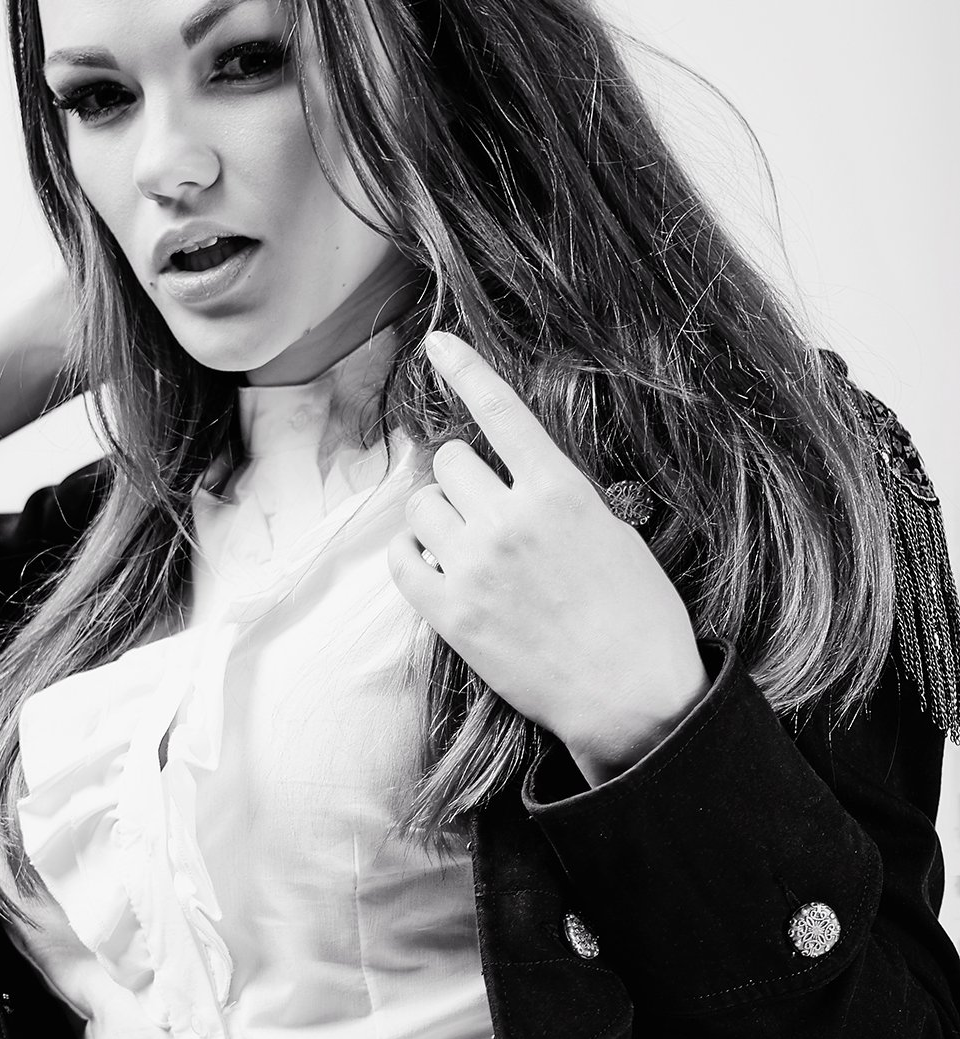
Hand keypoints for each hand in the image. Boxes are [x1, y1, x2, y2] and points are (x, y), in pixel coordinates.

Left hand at [389, 333, 709, 785]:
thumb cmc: (637, 615)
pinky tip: (432, 562)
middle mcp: (509, 520)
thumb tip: (513, 478)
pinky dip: (411, 553)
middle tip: (484, 508)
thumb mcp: (613, 533)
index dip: (464, 369)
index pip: (500, 410)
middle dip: (462, 478)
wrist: (631, 695)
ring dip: (436, 514)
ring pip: (421, 505)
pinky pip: (401, 559)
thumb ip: (557, 496)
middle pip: (449, 460)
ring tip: (466, 542)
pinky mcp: (449, 614)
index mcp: (558, 490)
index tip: (437, 343)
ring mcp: (473, 567)